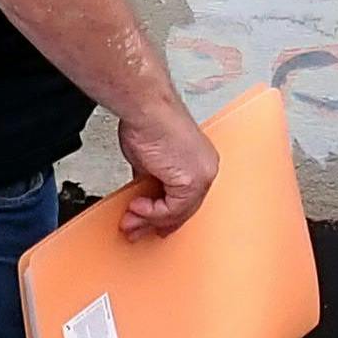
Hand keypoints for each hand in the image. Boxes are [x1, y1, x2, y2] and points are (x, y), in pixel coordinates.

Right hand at [114, 100, 218, 238]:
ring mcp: (202, 176)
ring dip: (149, 220)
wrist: (146, 109)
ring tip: (130, 218)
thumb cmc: (149, 122)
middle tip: (135, 228)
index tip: (150, 223)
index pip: (188, 199)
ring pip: (178, 213)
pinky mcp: (191, 181)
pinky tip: (137, 206)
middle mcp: (207, 169)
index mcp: (201, 162)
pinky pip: (171, 211)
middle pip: (184, 209)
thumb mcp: (149, 160)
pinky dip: (150, 213)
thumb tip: (144, 197)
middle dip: (155, 222)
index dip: (167, 215)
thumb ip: (152, 181)